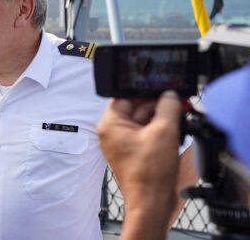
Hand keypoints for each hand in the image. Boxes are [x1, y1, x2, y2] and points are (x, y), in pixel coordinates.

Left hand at [97, 91, 181, 239]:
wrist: (151, 201)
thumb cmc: (149, 173)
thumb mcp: (164, 130)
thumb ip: (167, 106)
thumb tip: (170, 94)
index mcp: (110, 123)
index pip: (126, 95)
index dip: (146, 90)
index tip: (163, 88)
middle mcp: (113, 132)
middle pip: (137, 106)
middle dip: (158, 105)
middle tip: (178, 104)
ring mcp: (123, 142)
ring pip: (144, 120)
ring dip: (162, 118)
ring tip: (179, 120)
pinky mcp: (134, 151)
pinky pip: (147, 133)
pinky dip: (161, 131)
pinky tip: (175, 132)